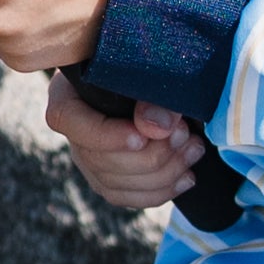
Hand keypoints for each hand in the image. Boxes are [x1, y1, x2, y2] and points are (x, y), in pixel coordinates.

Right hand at [44, 75, 207, 208]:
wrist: (159, 79)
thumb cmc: (151, 65)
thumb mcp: (150, 68)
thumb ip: (152, 90)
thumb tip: (158, 126)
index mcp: (70, 94)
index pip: (69, 121)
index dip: (105, 136)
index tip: (141, 137)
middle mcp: (75, 132)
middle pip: (99, 159)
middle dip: (150, 154)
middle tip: (185, 133)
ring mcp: (89, 160)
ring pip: (116, 184)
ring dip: (163, 172)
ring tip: (194, 148)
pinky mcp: (110, 181)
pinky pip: (129, 198)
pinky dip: (162, 191)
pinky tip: (188, 175)